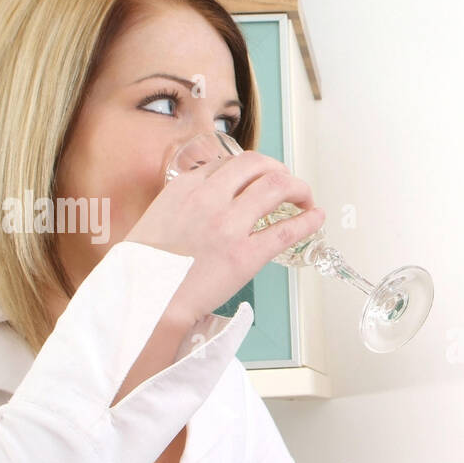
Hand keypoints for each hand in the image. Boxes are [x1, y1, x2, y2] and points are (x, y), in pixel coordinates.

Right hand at [123, 149, 325, 324]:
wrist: (147, 299)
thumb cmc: (147, 267)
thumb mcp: (157, 217)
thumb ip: (184, 203)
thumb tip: (205, 202)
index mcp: (185, 187)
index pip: (229, 163)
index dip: (252, 169)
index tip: (260, 179)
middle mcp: (209, 198)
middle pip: (257, 165)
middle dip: (279, 169)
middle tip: (287, 183)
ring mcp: (229, 225)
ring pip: (277, 187)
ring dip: (298, 188)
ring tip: (305, 198)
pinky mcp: (246, 255)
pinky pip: (287, 229)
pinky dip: (308, 220)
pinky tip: (316, 218)